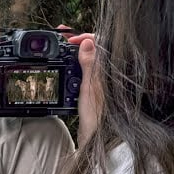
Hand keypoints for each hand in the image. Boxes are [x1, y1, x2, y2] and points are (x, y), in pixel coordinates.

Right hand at [61, 27, 100, 144]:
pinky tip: (70, 64)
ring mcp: (106, 80)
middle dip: (79, 40)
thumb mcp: (90, 86)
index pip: (100, 41)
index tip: (69, 39)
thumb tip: (88, 41)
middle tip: (62, 35)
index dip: (83, 36)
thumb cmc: (98, 117)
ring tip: (64, 45)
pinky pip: (90, 69)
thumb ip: (90, 63)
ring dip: (78, 50)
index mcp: (112, 68)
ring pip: (92, 58)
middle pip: (96, 47)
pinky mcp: (100, 88)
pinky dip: (79, 64)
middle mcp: (111, 72)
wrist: (99, 138)